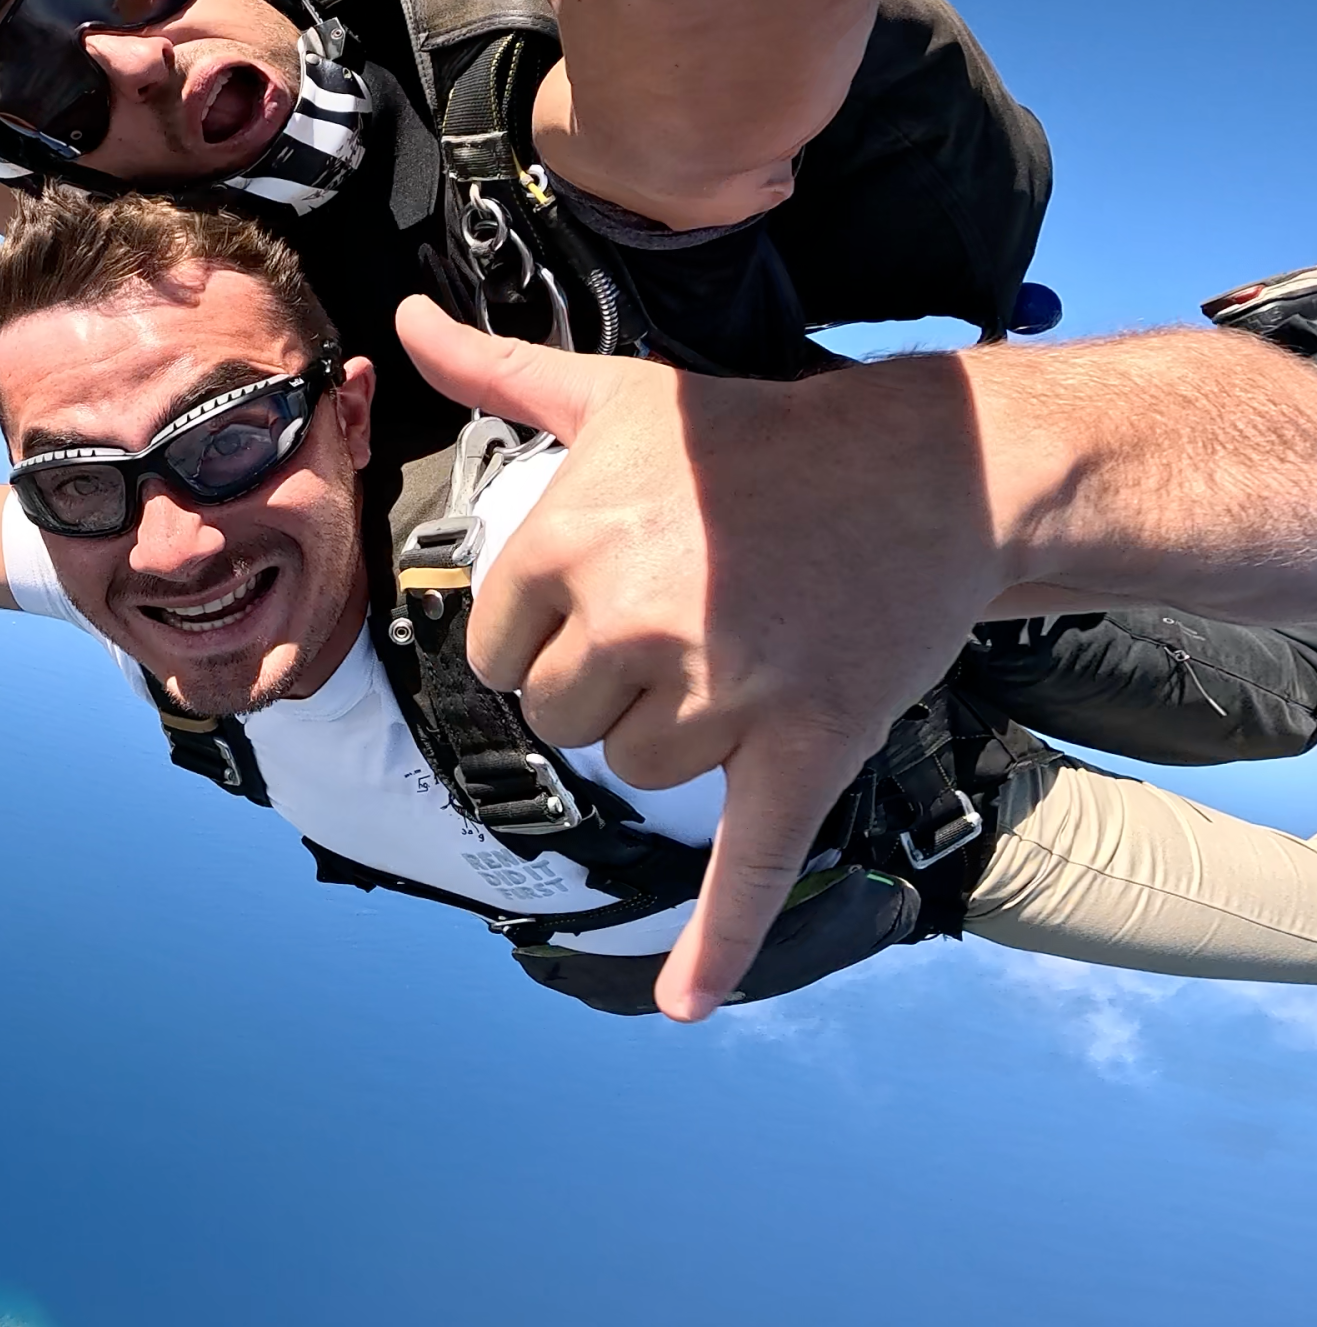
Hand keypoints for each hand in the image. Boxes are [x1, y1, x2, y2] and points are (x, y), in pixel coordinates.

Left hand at [395, 295, 1003, 1019]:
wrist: (923, 470)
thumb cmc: (751, 438)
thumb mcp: (616, 393)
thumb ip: (499, 375)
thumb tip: (403, 322)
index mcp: (565, 544)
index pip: (500, 652)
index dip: (546, 638)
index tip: (608, 599)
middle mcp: (632, 617)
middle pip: (561, 718)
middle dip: (606, 686)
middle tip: (683, 619)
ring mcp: (721, 690)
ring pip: (639, 770)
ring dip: (674, 736)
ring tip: (737, 651)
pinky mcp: (801, 746)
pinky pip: (747, 862)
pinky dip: (716, 943)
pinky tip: (683, 1004)